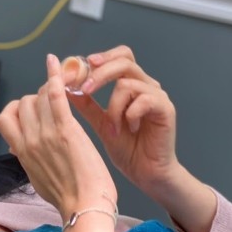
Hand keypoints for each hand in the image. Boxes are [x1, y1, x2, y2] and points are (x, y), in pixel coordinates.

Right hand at [0, 54, 116, 222]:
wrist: (84, 208)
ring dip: (51, 91)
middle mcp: (29, 142)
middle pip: (23, 103)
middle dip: (38, 99)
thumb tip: (20, 150)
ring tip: (65, 92)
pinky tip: (56, 63)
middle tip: (56, 104)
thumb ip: (28, 160)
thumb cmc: (67, 198)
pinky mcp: (66, 131)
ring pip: (38, 97)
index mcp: (21, 153)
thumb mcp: (37, 179)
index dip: (17, 110)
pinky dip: (55, 76)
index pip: (5, 118)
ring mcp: (46, 135)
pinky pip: (55, 96)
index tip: (31, 113)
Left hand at [67, 46, 177, 194]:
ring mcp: (157, 96)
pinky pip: (144, 100)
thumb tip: (66, 88)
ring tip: (112, 127)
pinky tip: (130, 130)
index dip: (100, 59)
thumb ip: (87, 105)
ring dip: (114, 106)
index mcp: (131, 85)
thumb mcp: (101, 124)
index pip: (118, 57)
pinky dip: (130, 115)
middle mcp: (146, 86)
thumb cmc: (128, 150)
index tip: (79, 69)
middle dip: (100, 73)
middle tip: (85, 89)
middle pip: (124, 60)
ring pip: (128, 83)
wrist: (146, 174)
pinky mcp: (165, 109)